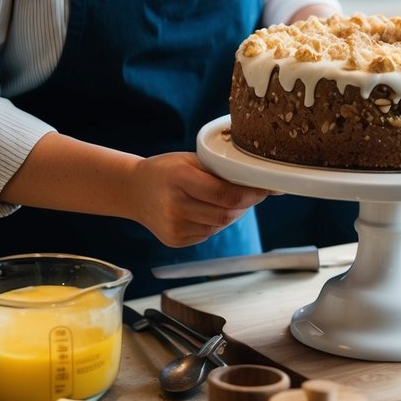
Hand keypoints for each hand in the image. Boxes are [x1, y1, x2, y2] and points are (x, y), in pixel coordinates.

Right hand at [130, 152, 271, 247]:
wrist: (133, 190)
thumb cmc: (166, 170)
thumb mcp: (189, 160)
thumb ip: (219, 170)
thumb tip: (259, 180)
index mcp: (179, 178)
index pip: (225, 194)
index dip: (251, 194)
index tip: (266, 188)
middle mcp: (175, 205)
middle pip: (226, 213)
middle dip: (246, 204)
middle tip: (254, 193)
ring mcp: (174, 226)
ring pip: (220, 225)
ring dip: (232, 213)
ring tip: (229, 199)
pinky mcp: (175, 240)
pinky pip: (208, 233)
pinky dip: (216, 223)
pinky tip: (209, 210)